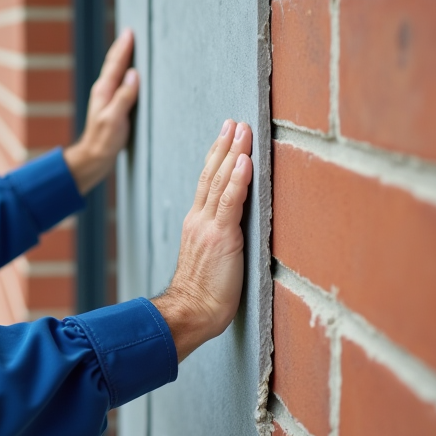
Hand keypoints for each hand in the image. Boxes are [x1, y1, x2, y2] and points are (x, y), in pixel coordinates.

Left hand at [63, 29, 139, 194]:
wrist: (94, 157)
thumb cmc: (104, 141)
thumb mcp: (115, 119)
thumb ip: (124, 97)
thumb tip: (134, 74)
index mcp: (104, 91)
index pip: (115, 64)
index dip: (124, 47)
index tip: (130, 31)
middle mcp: (104, 91)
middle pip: (114, 64)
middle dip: (122, 48)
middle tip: (131, 32)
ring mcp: (107, 98)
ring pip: (116, 72)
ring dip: (123, 58)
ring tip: (130, 46)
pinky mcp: (112, 106)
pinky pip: (120, 83)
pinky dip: (125, 72)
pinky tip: (130, 73)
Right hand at [152, 119, 252, 361]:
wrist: (190, 312)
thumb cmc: (201, 296)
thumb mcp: (209, 259)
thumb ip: (216, 238)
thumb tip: (231, 228)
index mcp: (196, 224)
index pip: (208, 183)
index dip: (218, 158)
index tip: (227, 136)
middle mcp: (199, 219)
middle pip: (212, 174)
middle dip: (225, 146)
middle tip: (234, 122)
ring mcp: (209, 227)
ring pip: (221, 181)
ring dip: (233, 152)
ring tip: (242, 130)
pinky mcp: (221, 237)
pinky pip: (230, 202)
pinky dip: (238, 179)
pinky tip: (245, 161)